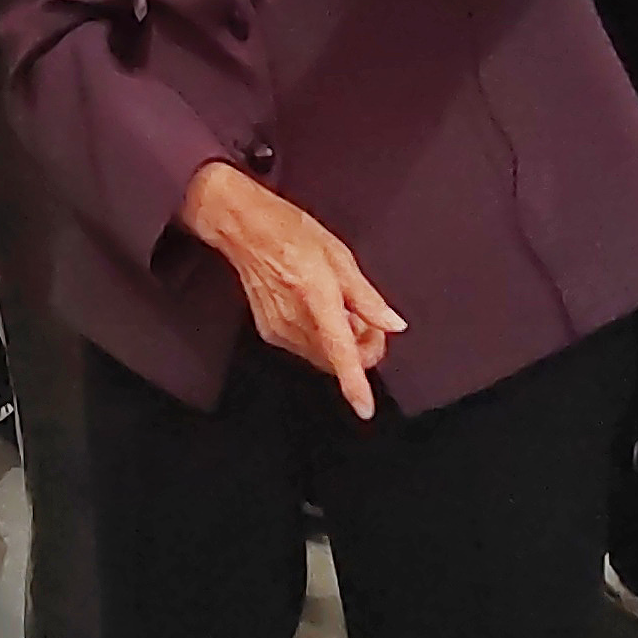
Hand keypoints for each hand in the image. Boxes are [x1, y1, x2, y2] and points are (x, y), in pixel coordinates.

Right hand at [178, 160, 403, 417]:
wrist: (243, 229)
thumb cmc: (290, 232)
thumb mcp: (339, 256)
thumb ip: (367, 297)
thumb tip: (393, 324)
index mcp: (316, 296)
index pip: (340, 351)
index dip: (355, 383)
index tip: (365, 408)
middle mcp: (294, 319)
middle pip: (337, 359)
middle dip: (361, 348)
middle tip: (368, 319)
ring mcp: (279, 329)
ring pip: (323, 357)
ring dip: (342, 344)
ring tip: (341, 309)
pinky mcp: (270, 333)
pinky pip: (307, 349)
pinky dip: (322, 340)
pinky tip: (320, 313)